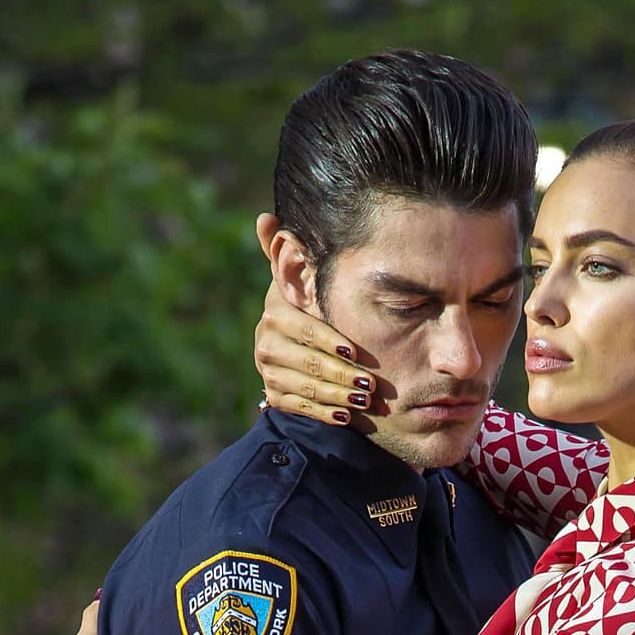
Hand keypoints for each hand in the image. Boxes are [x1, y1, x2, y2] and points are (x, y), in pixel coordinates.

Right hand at [254, 236, 375, 426]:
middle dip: (341, 374)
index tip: (352, 349)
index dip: (327, 340)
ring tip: (365, 400)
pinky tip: (346, 416)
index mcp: (275, 313)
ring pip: (307, 387)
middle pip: (308, 362)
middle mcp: (266, 342)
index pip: (304, 329)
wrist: (290, 344)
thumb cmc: (305, 305)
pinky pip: (301, 407)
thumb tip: (264, 218)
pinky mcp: (274, 395)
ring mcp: (269, 371)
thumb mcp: (298, 279)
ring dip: (338, 395)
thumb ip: (287, 255)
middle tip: (369, 383)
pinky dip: (325, 412)